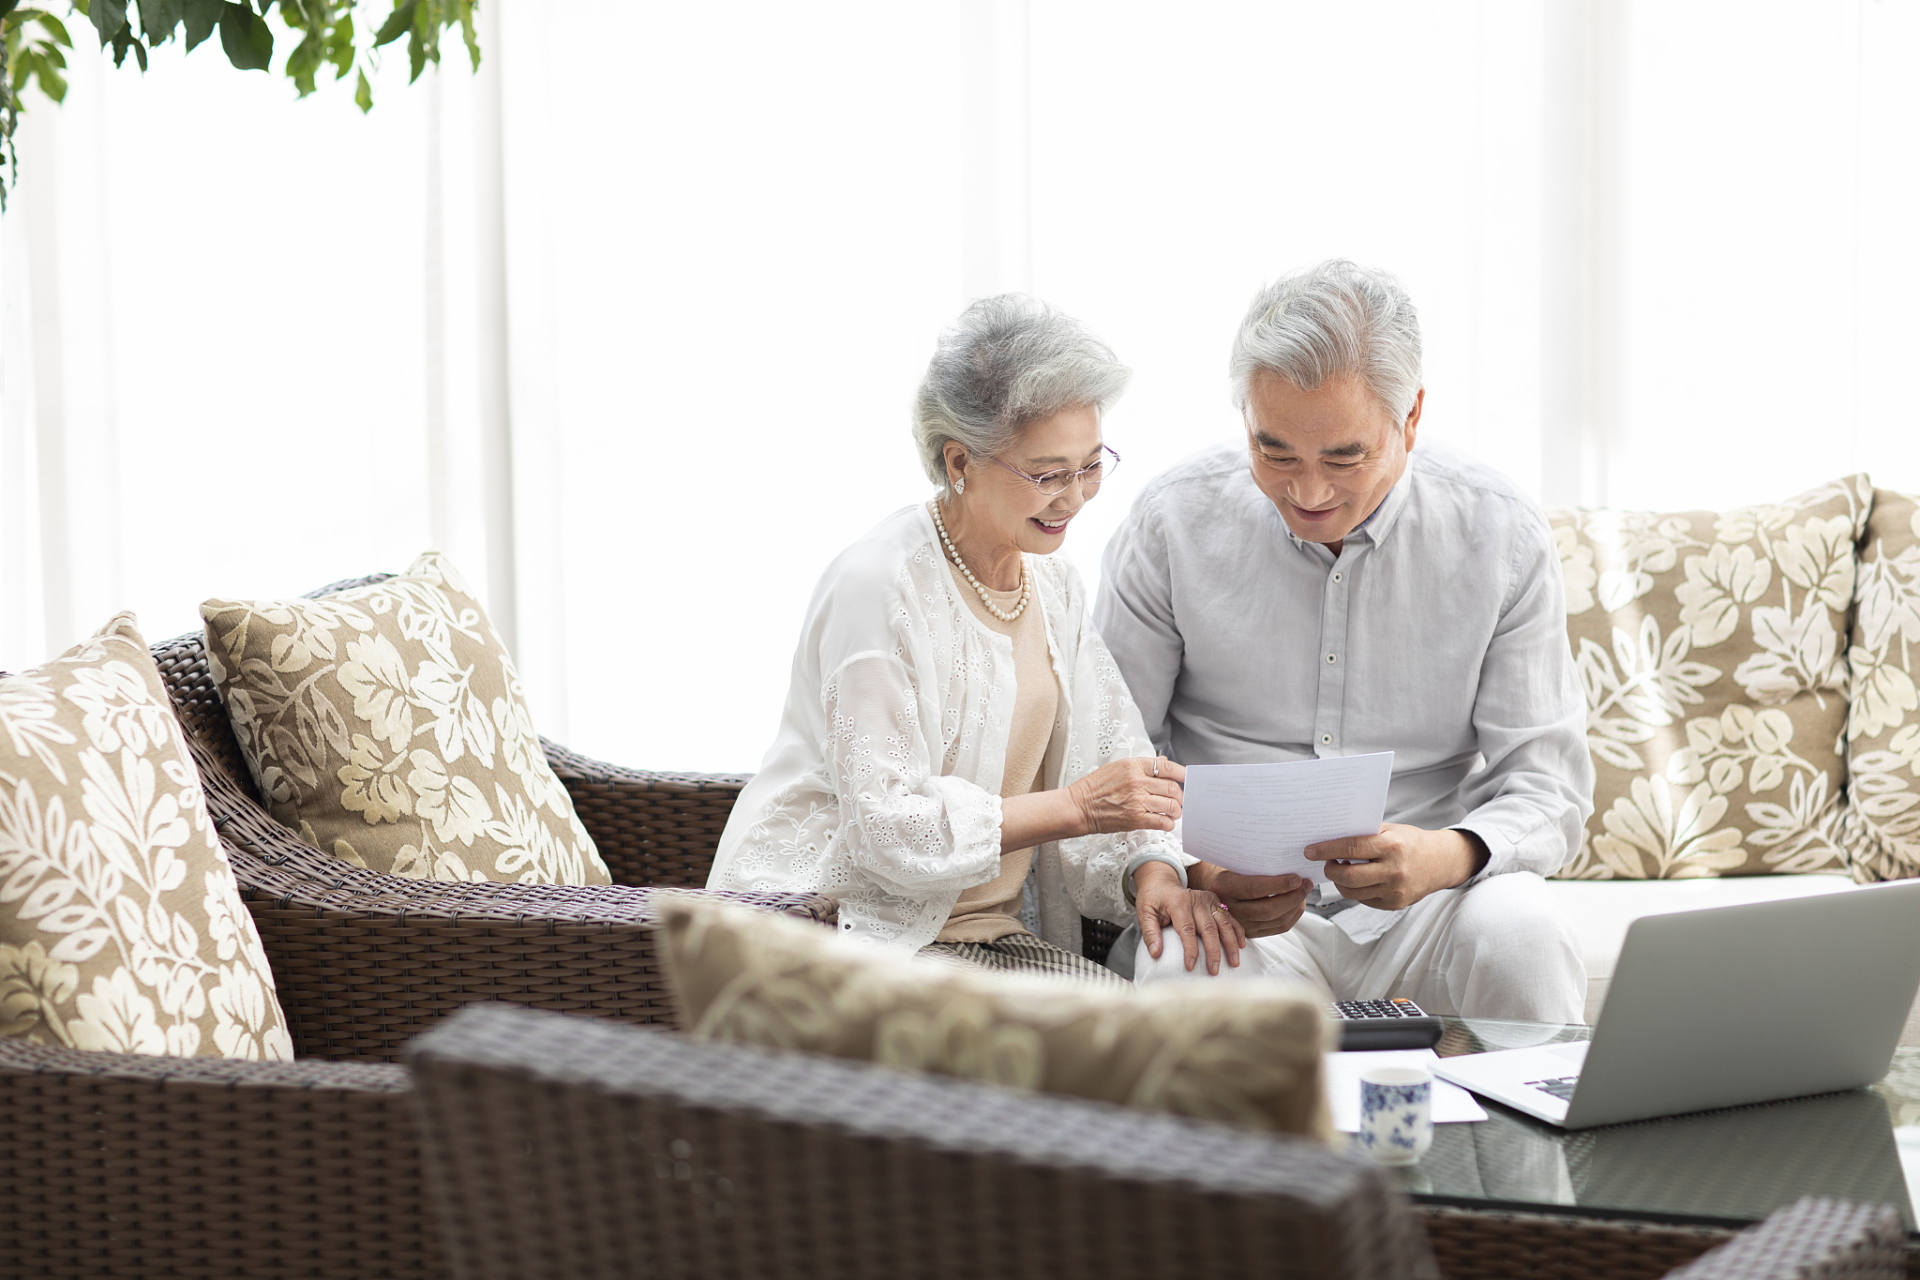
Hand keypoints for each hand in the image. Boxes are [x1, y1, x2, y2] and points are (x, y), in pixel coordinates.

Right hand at [1067, 756, 1185, 835]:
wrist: (1079, 806)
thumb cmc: (1094, 787)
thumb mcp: (1117, 767)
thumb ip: (1142, 765)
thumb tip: (1163, 762)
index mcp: (1133, 766)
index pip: (1166, 766)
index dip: (1181, 773)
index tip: (1187, 778)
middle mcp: (1137, 782)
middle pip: (1173, 788)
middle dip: (1180, 796)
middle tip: (1178, 800)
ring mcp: (1137, 801)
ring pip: (1171, 806)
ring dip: (1176, 811)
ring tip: (1173, 812)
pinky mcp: (1135, 819)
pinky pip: (1162, 822)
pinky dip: (1168, 824)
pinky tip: (1165, 822)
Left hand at [1133, 861, 1244, 975]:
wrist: (1162, 880)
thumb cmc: (1153, 899)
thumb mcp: (1144, 913)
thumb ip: (1149, 933)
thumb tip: (1155, 954)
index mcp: (1178, 903)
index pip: (1186, 929)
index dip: (1190, 949)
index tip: (1190, 967)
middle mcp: (1196, 900)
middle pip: (1209, 928)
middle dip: (1214, 951)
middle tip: (1214, 971)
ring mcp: (1208, 900)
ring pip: (1223, 923)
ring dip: (1230, 944)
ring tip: (1234, 963)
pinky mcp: (1215, 901)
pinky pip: (1229, 917)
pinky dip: (1237, 931)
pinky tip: (1242, 945)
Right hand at [1188, 861, 1309, 937]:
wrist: (1211, 886)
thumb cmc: (1228, 869)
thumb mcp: (1233, 861)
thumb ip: (1254, 865)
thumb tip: (1287, 860)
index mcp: (1224, 887)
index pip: (1254, 889)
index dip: (1278, 885)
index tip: (1297, 878)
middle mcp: (1229, 909)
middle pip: (1268, 910)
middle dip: (1292, 897)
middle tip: (1306, 883)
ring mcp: (1239, 924)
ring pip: (1276, 921)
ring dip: (1295, 907)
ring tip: (1304, 891)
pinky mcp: (1250, 932)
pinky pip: (1277, 928)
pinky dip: (1292, 916)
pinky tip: (1297, 903)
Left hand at [1305, 824, 1487, 910]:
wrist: (1440, 863)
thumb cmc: (1410, 842)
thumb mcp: (1390, 830)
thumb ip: (1364, 834)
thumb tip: (1329, 836)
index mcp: (1391, 846)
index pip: (1351, 848)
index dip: (1326, 850)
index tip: (1310, 850)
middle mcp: (1394, 870)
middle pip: (1348, 876)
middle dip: (1330, 870)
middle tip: (1326, 863)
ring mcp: (1395, 890)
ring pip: (1352, 892)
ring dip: (1340, 882)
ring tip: (1342, 870)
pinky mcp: (1394, 904)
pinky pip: (1364, 900)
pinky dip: (1356, 890)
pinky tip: (1358, 880)